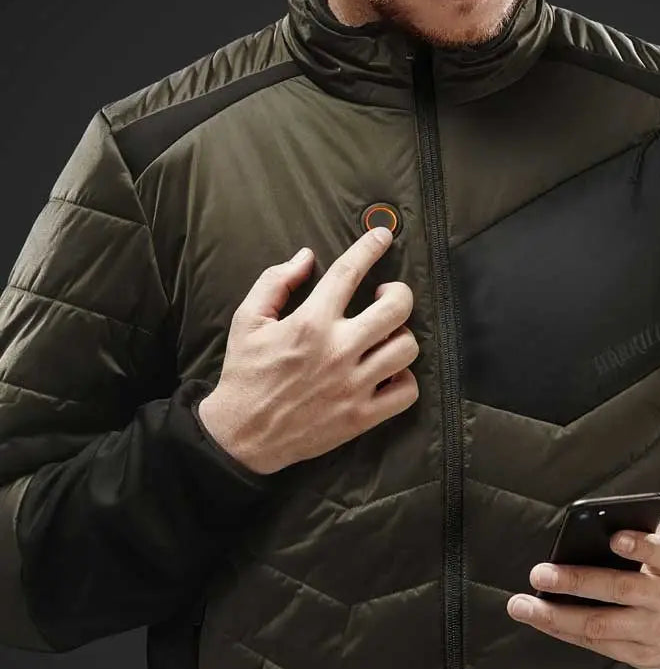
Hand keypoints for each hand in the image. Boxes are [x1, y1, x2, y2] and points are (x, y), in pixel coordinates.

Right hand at [196, 226, 419, 474]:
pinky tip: (389, 373)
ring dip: (402, 336)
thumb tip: (305, 257)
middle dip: (399, 293)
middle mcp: (338, 350)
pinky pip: (406, 392)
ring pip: (407, 348)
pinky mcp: (362, 416)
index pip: (350, 272)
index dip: (370, 247)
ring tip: (386, 337)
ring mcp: (354, 385)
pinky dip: (405, 380)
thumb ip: (275, 283)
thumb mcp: (247, 320)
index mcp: (310, 322)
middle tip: (386, 297)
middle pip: (397, 308)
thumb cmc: (246, 374)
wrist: (243, 434)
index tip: (383, 235)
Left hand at [505, 514, 659, 668]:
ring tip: (522, 605)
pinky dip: (564, 632)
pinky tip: (540, 620)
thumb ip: (645, 530)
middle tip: (540, 573)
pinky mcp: (642, 656)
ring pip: (601, 626)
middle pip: (621, 591)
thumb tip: (598, 516)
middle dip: (577, 581)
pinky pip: (597, 645)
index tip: (615, 538)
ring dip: (557, 617)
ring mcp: (655, 633)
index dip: (641, 547)